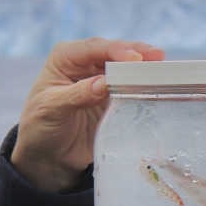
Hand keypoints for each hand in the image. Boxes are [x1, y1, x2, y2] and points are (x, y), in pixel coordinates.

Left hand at [11, 38, 164, 191]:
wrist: (48, 157)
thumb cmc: (40, 127)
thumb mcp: (51, 109)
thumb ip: (76, 95)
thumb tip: (104, 83)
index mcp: (65, 58)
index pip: (92, 48)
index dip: (114, 50)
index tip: (133, 58)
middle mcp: (85, 64)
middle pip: (114, 53)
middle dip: (137, 54)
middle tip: (158, 58)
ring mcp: (102, 81)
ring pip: (127, 70)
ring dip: (145, 70)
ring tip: (165, 71)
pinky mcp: (115, 99)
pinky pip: (133, 90)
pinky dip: (146, 88)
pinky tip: (160, 89)